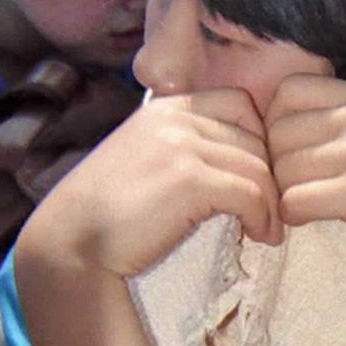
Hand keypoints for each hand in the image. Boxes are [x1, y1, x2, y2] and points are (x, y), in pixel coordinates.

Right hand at [20, 88, 282, 280]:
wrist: (74, 240)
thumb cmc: (110, 214)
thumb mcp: (148, 162)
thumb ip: (185, 150)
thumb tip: (238, 166)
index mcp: (167, 107)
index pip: (241, 104)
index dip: (260, 142)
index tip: (258, 181)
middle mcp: (176, 118)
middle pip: (257, 138)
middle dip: (271, 178)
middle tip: (270, 213)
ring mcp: (182, 145)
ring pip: (259, 167)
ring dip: (271, 204)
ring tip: (267, 231)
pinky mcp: (190, 179)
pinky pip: (251, 192)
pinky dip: (263, 218)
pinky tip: (257, 236)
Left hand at [266, 75, 345, 269]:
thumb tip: (320, 130)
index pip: (287, 91)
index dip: (277, 122)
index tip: (292, 150)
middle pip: (276, 131)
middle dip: (275, 161)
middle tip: (289, 184)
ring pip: (280, 167)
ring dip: (282, 191)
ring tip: (299, 206)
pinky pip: (293, 199)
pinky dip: (290, 214)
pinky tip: (306, 221)